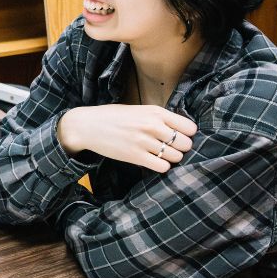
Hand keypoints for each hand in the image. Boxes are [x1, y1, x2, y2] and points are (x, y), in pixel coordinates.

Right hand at [57, 104, 196, 173]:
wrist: (87, 125)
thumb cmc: (114, 117)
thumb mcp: (139, 110)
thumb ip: (158, 118)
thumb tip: (181, 130)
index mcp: (155, 112)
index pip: (189, 128)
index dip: (187, 134)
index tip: (179, 136)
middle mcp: (152, 125)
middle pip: (185, 144)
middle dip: (180, 148)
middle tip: (169, 148)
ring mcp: (144, 141)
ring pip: (175, 157)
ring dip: (170, 158)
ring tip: (159, 155)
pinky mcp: (135, 156)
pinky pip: (162, 167)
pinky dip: (161, 166)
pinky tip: (152, 161)